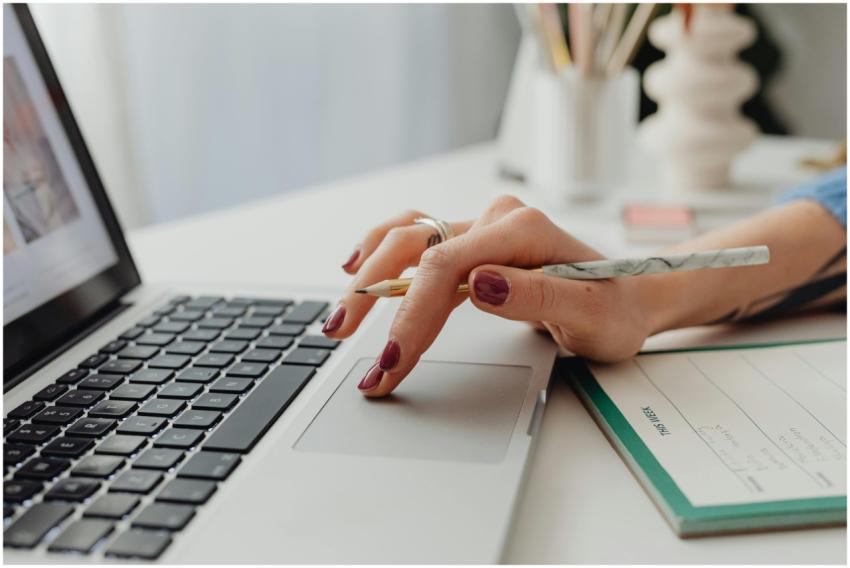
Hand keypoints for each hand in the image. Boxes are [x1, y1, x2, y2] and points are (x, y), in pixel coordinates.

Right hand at [324, 195, 653, 396]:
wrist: (630, 297)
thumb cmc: (616, 310)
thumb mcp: (592, 315)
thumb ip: (538, 298)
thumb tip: (479, 285)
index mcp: (523, 231)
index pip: (446, 267)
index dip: (411, 316)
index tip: (391, 362)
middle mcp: (497, 221)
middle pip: (416, 245)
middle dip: (372, 294)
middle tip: (341, 338)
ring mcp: (482, 229)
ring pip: (407, 237)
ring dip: (367, 272)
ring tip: (340, 314)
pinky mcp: (474, 244)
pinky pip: (417, 240)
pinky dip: (382, 252)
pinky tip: (357, 266)